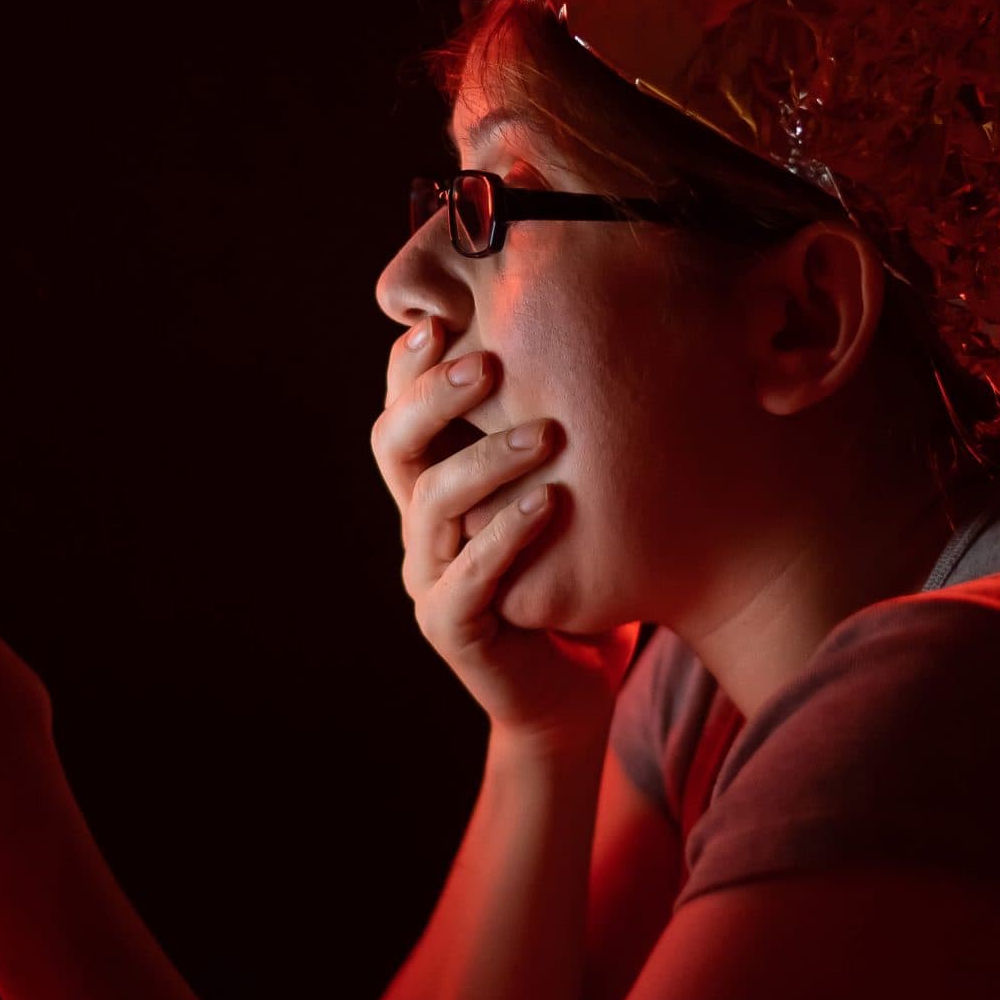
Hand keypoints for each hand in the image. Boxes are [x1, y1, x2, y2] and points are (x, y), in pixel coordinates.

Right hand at [372, 318, 636, 754]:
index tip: (447, 312)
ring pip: (429, 505)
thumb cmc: (580, 576)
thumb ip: (560, 428)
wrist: (578, 687)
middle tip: (487, 362)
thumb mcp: (567, 488)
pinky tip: (550, 503)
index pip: (402, 407)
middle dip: (434, 396)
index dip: (411, 362)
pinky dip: (506, 537)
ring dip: (485, 460)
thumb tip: (606, 330)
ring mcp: (430, 579)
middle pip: (393, 444)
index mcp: (436, 484)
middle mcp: (421, 526)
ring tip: (546, 435)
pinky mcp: (453, 630)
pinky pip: (465, 579)